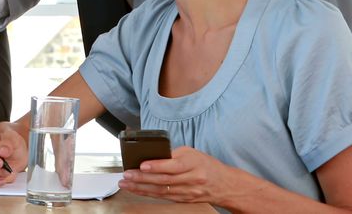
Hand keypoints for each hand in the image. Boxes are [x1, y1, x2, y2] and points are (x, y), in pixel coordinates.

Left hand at [119, 146, 238, 204]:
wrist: (225, 184)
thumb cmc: (206, 165)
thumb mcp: (192, 153)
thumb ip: (173, 154)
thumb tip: (151, 154)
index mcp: (194, 163)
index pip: (174, 166)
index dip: (157, 166)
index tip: (142, 165)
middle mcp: (192, 179)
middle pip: (165, 180)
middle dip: (143, 178)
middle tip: (127, 174)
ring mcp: (188, 191)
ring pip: (162, 190)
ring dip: (141, 187)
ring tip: (126, 183)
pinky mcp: (184, 199)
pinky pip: (163, 197)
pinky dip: (148, 193)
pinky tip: (137, 190)